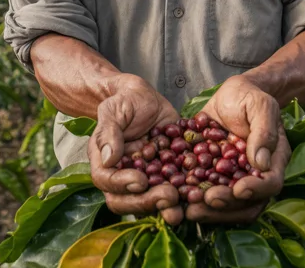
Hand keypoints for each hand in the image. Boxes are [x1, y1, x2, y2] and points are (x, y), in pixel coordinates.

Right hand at [87, 75, 183, 225]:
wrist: (146, 98)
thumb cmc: (124, 102)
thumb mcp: (113, 110)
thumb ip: (109, 133)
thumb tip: (110, 160)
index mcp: (106, 164)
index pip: (107, 182)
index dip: (122, 185)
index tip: (140, 180)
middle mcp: (124, 177)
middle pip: (129, 200)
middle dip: (148, 202)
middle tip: (168, 196)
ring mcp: (147, 179)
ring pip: (152, 201)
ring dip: (168, 206)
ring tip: (183, 203)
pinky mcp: (168, 175)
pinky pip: (176, 189)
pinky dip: (186, 193)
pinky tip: (199, 191)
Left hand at [186, 75, 288, 221]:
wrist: (230, 95)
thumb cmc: (249, 97)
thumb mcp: (260, 105)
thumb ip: (264, 131)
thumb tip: (260, 162)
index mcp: (272, 160)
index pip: (270, 183)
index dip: (256, 190)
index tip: (238, 189)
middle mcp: (254, 176)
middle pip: (247, 203)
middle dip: (226, 206)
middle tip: (205, 200)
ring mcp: (233, 179)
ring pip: (226, 205)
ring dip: (209, 209)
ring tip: (188, 205)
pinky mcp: (213, 177)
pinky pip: (205, 193)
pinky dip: (192, 197)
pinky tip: (177, 194)